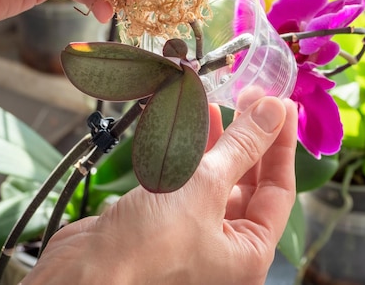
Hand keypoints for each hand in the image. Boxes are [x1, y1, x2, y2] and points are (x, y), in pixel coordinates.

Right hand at [21, 97, 296, 284]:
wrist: (82, 272)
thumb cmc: (148, 246)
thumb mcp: (205, 188)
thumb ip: (242, 147)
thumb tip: (274, 112)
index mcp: (248, 253)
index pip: (278, 189)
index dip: (281, 144)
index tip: (282, 107)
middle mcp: (225, 247)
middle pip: (249, 182)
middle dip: (250, 138)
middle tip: (251, 98)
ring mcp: (193, 233)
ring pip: (217, 179)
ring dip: (219, 141)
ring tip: (219, 104)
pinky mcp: (165, 220)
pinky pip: (189, 181)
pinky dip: (192, 153)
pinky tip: (191, 125)